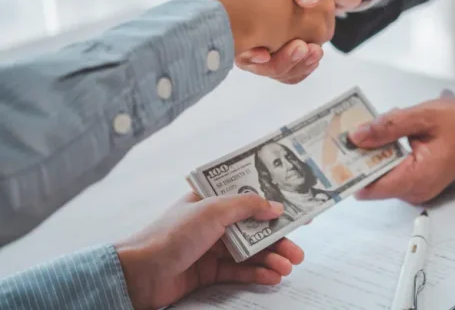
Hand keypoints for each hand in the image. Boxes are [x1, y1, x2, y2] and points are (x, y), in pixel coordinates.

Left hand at [116, 192, 304, 309]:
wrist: (138, 275)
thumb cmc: (169, 235)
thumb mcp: (212, 211)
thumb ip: (247, 206)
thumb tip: (276, 206)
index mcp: (211, 199)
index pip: (249, 197)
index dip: (274, 203)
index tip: (298, 212)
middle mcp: (213, 221)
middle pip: (254, 228)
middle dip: (277, 239)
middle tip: (297, 251)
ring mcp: (211, 247)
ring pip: (249, 252)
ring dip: (270, 258)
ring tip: (287, 267)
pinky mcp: (208, 271)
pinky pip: (238, 271)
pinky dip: (256, 273)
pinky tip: (272, 277)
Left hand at [350, 95, 454, 203]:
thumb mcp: (422, 116)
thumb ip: (388, 126)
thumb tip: (357, 137)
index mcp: (418, 177)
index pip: (373, 187)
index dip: (352, 172)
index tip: (336, 155)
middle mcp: (415, 191)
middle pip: (373, 182)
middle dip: (361, 158)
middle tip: (354, 131)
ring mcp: (415, 190)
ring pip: (380, 176)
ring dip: (373, 154)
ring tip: (379, 128)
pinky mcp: (414, 184)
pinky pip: (390, 173)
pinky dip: (383, 156)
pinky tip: (388, 136)